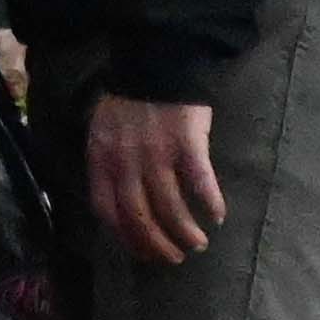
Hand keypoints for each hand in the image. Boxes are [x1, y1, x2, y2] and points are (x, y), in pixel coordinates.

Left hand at [83, 92, 228, 264]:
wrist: (156, 61)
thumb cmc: (131, 100)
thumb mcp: (104, 132)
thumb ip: (108, 165)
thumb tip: (119, 205)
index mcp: (102, 158)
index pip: (107, 211)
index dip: (126, 237)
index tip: (143, 252)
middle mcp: (126, 160)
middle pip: (139, 217)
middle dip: (157, 245)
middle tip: (175, 257)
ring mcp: (156, 152)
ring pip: (170, 207)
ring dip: (185, 232)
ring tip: (198, 243)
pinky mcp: (187, 142)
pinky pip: (199, 181)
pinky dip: (209, 202)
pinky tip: (218, 214)